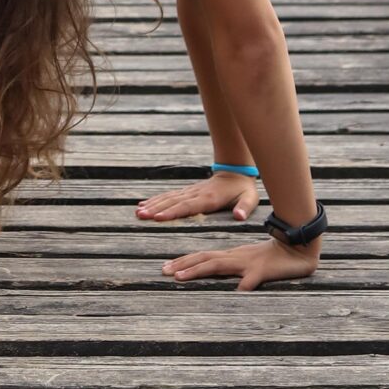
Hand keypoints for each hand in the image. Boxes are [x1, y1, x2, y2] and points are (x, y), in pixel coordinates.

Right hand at [135, 172, 257, 224]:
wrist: (236, 172)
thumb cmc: (243, 189)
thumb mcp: (250, 199)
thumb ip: (244, 208)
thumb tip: (239, 216)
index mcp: (209, 198)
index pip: (188, 206)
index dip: (173, 212)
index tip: (158, 217)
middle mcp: (196, 194)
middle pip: (173, 202)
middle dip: (156, 209)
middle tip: (141, 215)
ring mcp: (190, 191)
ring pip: (168, 198)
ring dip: (153, 204)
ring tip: (138, 211)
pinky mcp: (187, 191)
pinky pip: (169, 195)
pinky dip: (156, 199)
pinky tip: (144, 204)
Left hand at [161, 235, 321, 290]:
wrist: (297, 248)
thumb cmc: (273, 259)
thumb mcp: (250, 267)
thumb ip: (236, 273)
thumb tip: (224, 286)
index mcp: (232, 256)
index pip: (204, 257)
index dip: (185, 262)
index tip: (166, 268)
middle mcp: (236, 258)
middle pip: (205, 259)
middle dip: (183, 265)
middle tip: (163, 271)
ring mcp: (249, 263)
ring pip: (219, 265)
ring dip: (198, 270)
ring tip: (181, 278)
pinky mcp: (263, 271)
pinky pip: (252, 279)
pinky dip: (244, 284)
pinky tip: (237, 291)